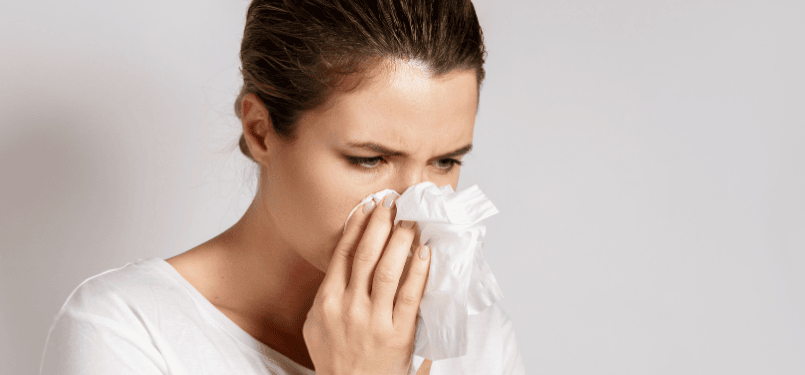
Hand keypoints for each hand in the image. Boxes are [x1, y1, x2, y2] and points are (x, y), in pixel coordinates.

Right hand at [303, 195, 430, 374]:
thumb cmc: (337, 362)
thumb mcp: (317, 327)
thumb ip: (328, 296)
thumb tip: (344, 265)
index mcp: (327, 302)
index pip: (343, 253)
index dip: (357, 225)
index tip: (369, 206)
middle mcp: (348, 307)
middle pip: (365, 254)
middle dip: (380, 223)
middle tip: (393, 203)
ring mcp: (373, 321)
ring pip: (387, 269)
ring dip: (401, 240)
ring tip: (411, 220)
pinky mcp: (397, 335)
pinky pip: (409, 296)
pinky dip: (417, 271)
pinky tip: (424, 252)